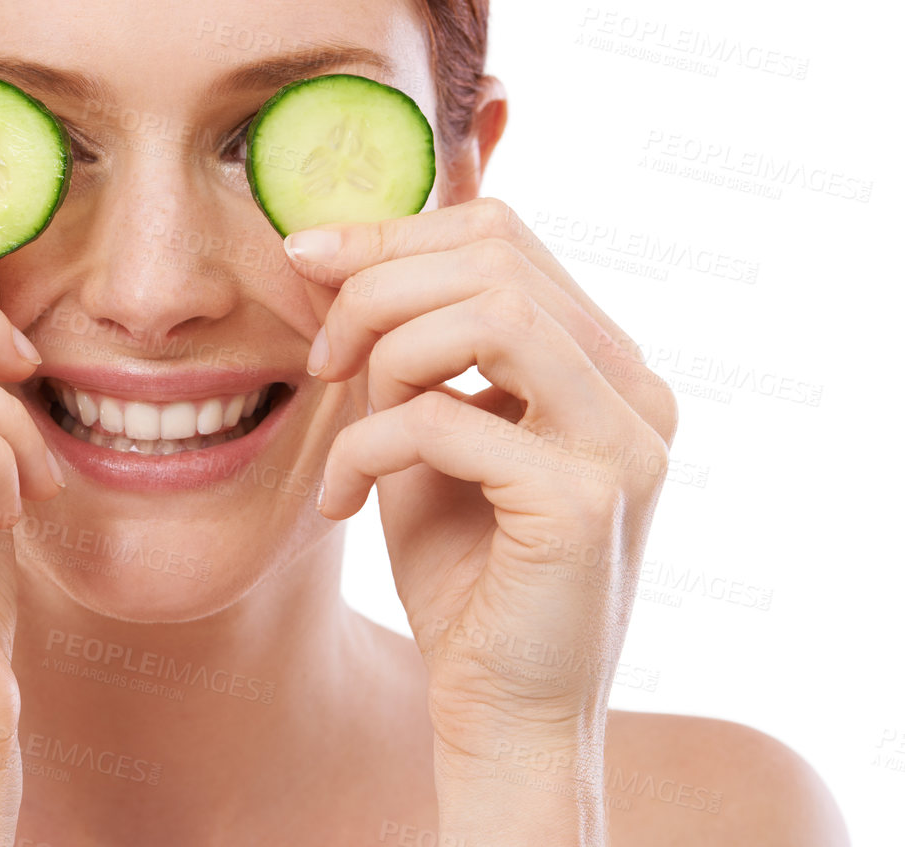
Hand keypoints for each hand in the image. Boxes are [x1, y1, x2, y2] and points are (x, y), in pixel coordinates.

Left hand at [283, 197, 678, 760]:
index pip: (503, 237)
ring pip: (492, 311)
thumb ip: (404, 343)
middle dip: (378, 287)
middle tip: (322, 356)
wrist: (500, 711)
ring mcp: (624, 442)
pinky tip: (342, 500)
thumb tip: (327, 246)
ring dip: (385, 350)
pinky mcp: (584, 500)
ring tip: (345, 413)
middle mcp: (638, 391)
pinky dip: (369, 447)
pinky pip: (446, 418)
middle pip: (496, 257)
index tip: (307, 258)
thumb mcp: (424, 429)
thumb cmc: (463, 569)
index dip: (395, 234)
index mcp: (607, 363)